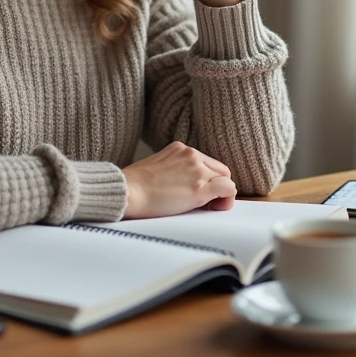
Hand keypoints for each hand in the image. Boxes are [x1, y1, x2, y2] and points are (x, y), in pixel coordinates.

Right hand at [121, 141, 237, 218]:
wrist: (127, 192)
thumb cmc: (134, 185)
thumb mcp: (156, 167)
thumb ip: (173, 169)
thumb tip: (181, 185)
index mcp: (180, 149)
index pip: (206, 162)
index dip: (208, 178)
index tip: (200, 192)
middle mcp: (191, 154)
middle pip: (219, 169)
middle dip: (217, 185)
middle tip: (208, 202)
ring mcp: (197, 170)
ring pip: (225, 179)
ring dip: (221, 194)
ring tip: (210, 207)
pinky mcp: (199, 187)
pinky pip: (228, 189)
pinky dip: (227, 199)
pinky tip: (216, 208)